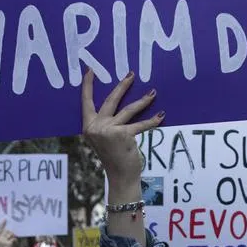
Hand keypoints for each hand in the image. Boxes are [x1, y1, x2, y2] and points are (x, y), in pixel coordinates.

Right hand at [81, 70, 163, 185]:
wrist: (120, 176)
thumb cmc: (114, 157)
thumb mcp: (103, 139)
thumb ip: (105, 124)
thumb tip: (120, 106)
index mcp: (88, 126)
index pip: (86, 101)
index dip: (87, 86)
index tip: (90, 71)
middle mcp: (96, 127)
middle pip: (111, 100)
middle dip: (122, 86)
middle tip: (131, 75)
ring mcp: (108, 130)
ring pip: (129, 110)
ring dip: (143, 100)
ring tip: (153, 92)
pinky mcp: (123, 135)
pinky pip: (140, 124)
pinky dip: (152, 120)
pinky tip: (161, 115)